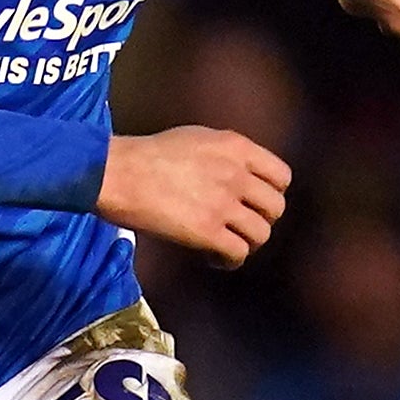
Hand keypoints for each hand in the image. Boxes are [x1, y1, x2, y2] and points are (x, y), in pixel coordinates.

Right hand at [95, 126, 290, 267]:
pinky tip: (211, 258)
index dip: (271, 194)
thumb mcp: (196, 138)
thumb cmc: (146, 155)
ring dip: (245, 243)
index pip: (282, 177)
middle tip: (238, 226)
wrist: (117, 173)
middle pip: (275, 208)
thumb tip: (239, 173)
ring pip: (261, 234)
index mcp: (236, 147)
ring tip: (224, 245)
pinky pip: (238, 254)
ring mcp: (223, 204)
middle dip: (260, 221)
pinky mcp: (206, 231)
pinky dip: (229, 261)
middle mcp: (236, 174)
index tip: (254, 203)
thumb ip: (224, 154)